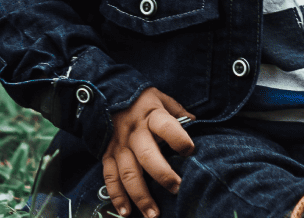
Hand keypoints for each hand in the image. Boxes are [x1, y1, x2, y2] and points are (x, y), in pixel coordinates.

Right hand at [101, 87, 195, 217]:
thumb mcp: (161, 98)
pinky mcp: (108, 156)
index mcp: (151, 115)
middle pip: (147, 156)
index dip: (179, 139)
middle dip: (163, 175)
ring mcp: (119, 146)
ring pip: (128, 173)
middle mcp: (134, 132)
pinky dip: (117, 197)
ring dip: (140, 196)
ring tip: (153, 214)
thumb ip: (178, 111)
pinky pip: (110, 178)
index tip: (190, 151)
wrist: (108, 96)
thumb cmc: (142, 101)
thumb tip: (196, 122)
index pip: (167, 126)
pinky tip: (126, 212)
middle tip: (177, 189)